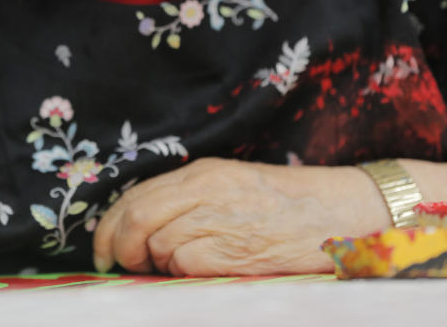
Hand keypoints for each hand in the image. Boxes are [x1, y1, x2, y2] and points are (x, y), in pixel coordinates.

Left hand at [92, 157, 387, 276]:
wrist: (342, 214)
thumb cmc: (288, 207)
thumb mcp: (234, 187)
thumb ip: (190, 200)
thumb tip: (141, 229)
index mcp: (204, 172)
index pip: (136, 195)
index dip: (109, 225)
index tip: (103, 249)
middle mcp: (207, 190)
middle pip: (136, 217)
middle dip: (120, 246)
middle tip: (124, 265)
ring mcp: (220, 218)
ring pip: (157, 244)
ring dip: (159, 264)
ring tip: (182, 267)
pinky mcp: (233, 250)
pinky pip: (183, 264)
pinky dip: (182, 274)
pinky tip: (205, 272)